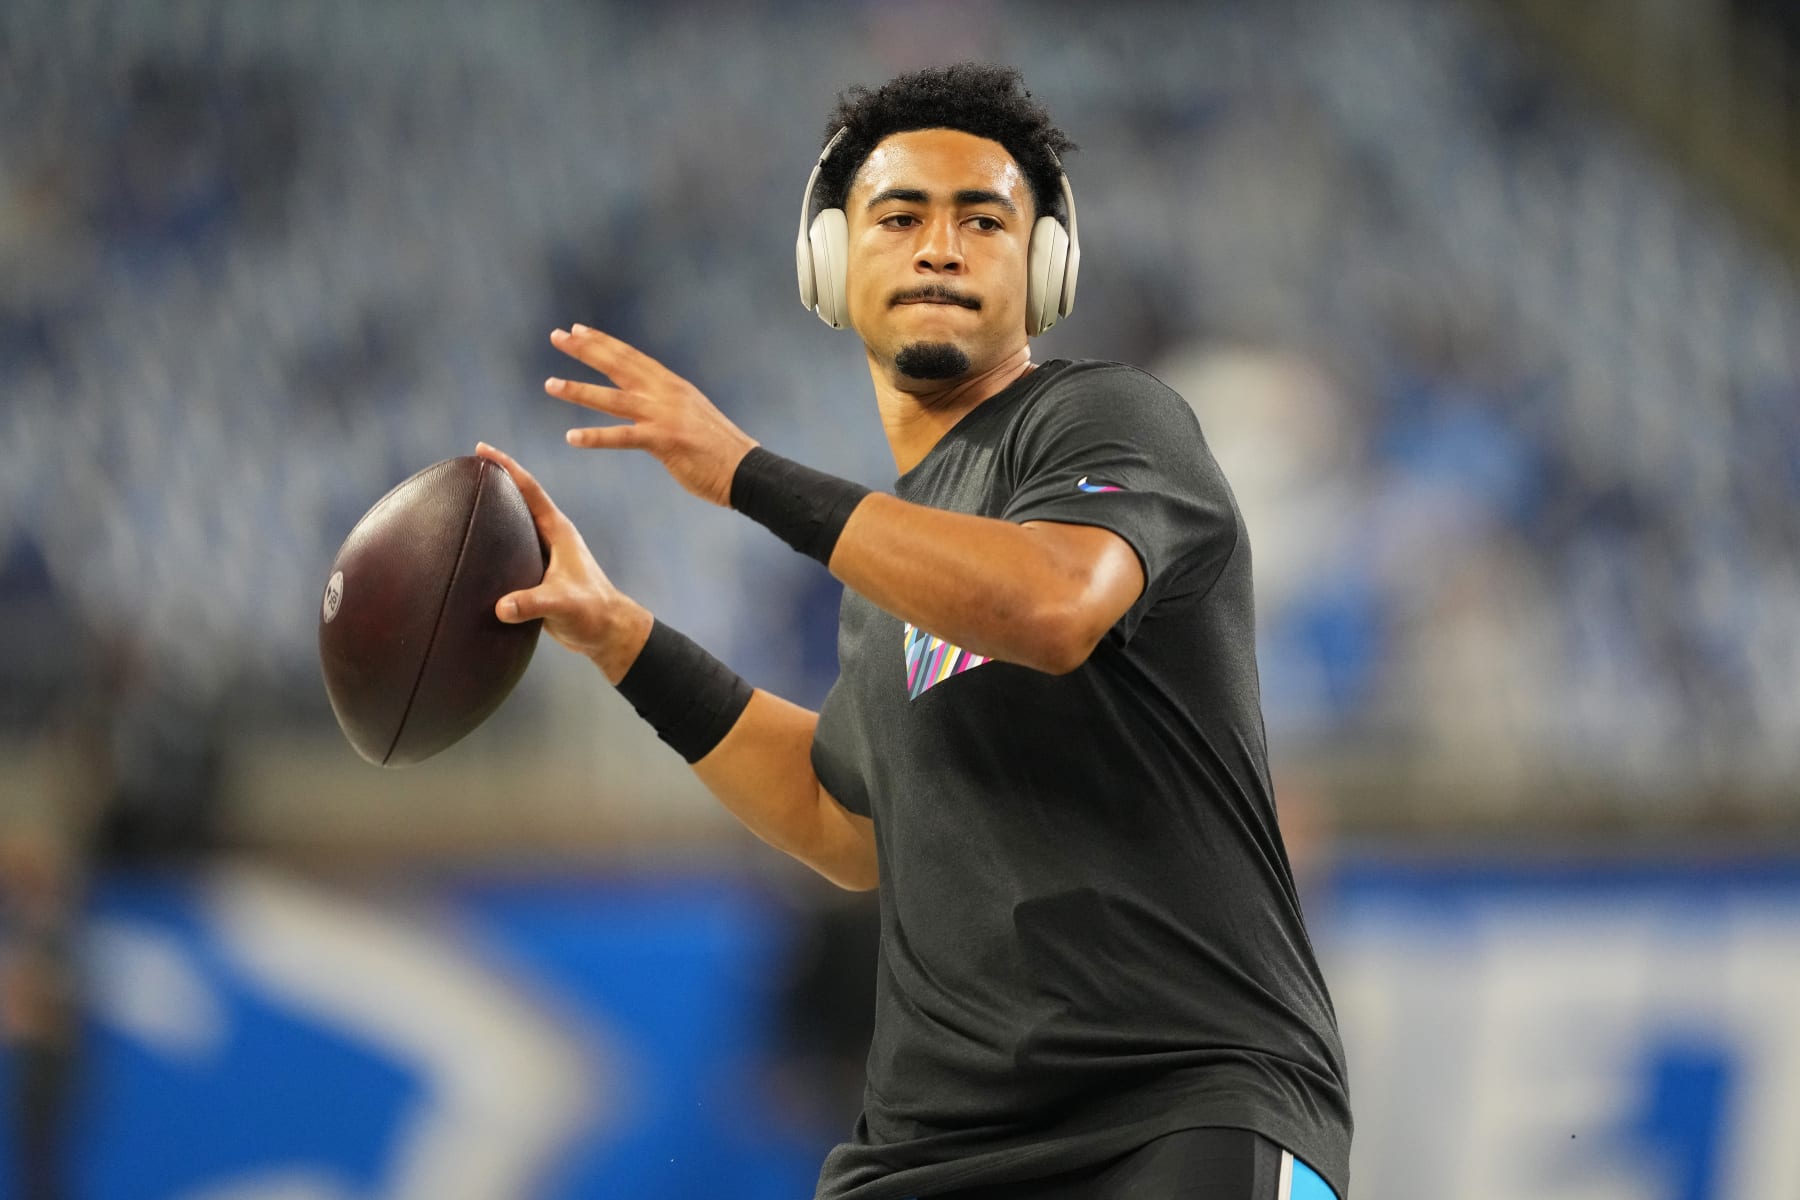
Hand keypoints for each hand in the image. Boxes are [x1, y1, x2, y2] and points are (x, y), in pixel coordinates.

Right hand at [475, 443, 651, 681]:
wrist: (607, 632)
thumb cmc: (592, 613)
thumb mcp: (562, 604)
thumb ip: (533, 604)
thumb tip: (501, 607)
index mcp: (558, 532)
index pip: (529, 490)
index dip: (506, 466)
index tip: (481, 448)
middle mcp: (551, 537)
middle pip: (518, 500)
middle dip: (494, 481)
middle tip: (466, 466)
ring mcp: (544, 554)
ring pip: (513, 524)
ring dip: (492, 511)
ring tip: (463, 499)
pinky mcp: (537, 573)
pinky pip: (510, 549)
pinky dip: (492, 541)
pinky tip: (472, 543)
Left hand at [545, 324, 758, 506]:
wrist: (747, 469)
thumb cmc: (720, 448)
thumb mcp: (691, 415)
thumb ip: (667, 406)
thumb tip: (648, 404)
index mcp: (672, 385)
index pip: (631, 357)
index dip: (603, 342)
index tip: (578, 330)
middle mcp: (666, 393)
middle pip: (619, 365)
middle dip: (586, 350)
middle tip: (557, 336)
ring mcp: (665, 415)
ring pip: (614, 398)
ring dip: (579, 390)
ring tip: (550, 384)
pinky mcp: (665, 441)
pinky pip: (623, 437)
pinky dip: (596, 436)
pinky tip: (571, 437)